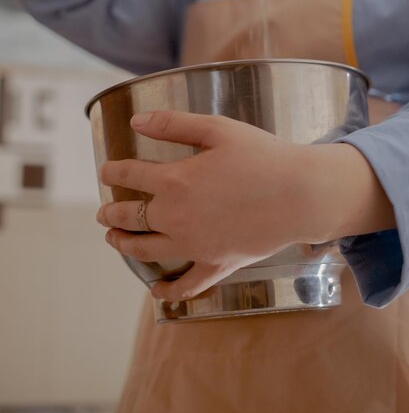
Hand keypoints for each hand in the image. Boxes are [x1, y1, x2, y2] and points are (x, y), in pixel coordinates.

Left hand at [97, 110, 394, 301]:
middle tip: (102, 212)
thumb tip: (136, 121)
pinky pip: (185, 285)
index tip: (105, 171)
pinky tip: (157, 291)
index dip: (114, 171)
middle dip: (112, 213)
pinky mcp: (215, 265)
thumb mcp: (218, 129)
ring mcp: (194, 245)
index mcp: (175, 180)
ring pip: (146, 251)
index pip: (131, 174)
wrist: (301, 194)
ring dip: (124, 245)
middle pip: (130, 217)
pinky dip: (168, 291)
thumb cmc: (262, 156)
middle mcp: (176, 216)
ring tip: (113, 240)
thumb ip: (174, 124)